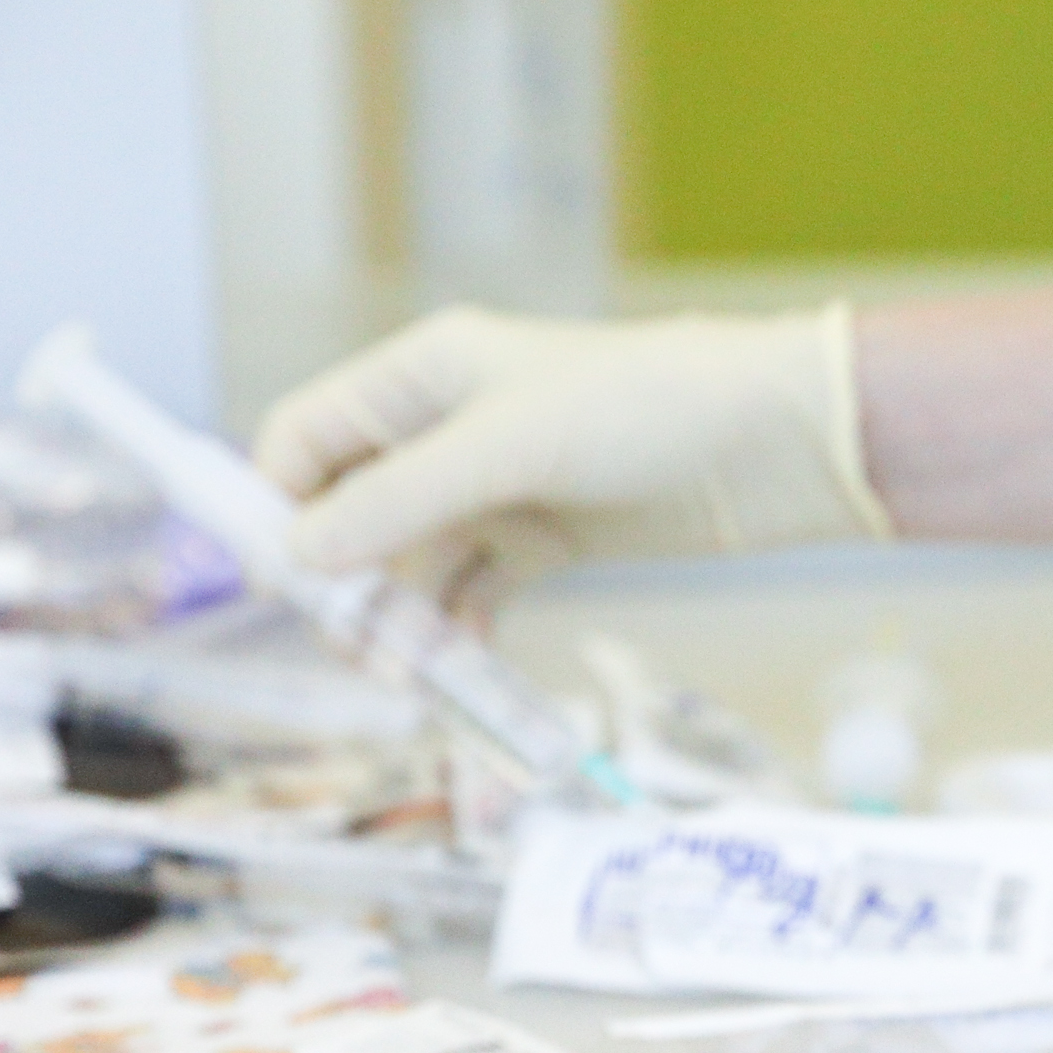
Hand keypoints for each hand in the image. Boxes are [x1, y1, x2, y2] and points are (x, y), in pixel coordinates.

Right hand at [254, 304, 889, 612]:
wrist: (773, 443)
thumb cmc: (646, 407)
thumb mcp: (509, 446)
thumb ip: (403, 499)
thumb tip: (303, 554)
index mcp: (424, 375)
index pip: (308, 437)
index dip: (278, 505)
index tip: (281, 582)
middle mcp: (449, 430)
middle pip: (351, 513)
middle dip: (342, 581)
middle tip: (356, 649)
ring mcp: (497, 490)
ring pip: (412, 565)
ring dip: (400, 621)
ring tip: (411, 676)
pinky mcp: (546, 541)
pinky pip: (472, 595)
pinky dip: (457, 632)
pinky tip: (460, 667)